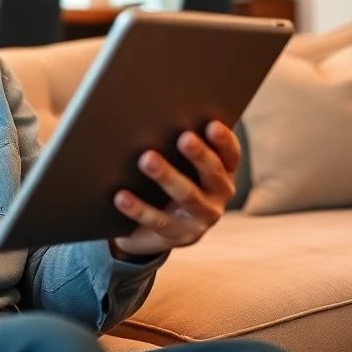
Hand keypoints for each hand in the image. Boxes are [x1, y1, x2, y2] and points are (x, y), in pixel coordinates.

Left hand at [110, 121, 240, 259]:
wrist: (150, 230)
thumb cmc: (166, 183)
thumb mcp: (179, 166)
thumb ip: (178, 146)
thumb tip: (157, 114)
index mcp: (223, 174)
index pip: (230, 155)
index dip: (224, 141)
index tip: (212, 124)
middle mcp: (218, 197)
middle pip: (212, 173)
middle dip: (198, 155)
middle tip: (183, 138)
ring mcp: (200, 220)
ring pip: (187, 196)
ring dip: (167, 176)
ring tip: (147, 159)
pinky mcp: (177, 236)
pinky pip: (157, 221)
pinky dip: (139, 208)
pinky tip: (121, 196)